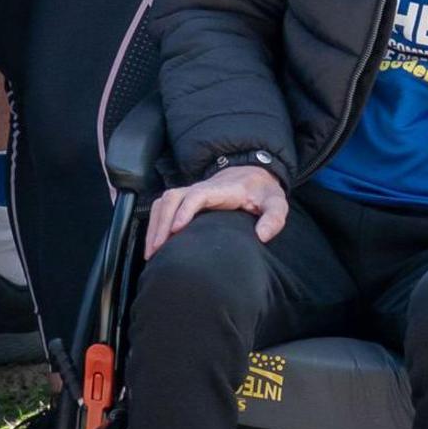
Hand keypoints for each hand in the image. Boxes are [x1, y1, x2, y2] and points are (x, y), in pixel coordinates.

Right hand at [144, 162, 288, 257]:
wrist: (254, 176)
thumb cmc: (263, 193)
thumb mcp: (276, 203)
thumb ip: (273, 218)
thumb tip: (261, 236)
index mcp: (222, 190)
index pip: (197, 195)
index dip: (185, 211)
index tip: (177, 231)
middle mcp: (202, 188)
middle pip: (172, 198)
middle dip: (161, 223)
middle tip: (157, 251)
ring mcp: (191, 192)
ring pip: (164, 202)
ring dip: (154, 225)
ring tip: (151, 252)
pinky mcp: (186, 198)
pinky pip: (163, 206)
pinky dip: (155, 223)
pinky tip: (153, 244)